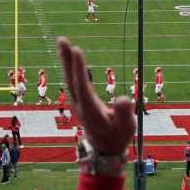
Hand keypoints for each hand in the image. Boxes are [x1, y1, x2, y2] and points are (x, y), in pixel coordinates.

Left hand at [57, 37, 134, 162]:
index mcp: (91, 111)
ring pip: (69, 78)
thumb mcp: (127, 128)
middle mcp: (80, 105)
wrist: (105, 149)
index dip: (79, 69)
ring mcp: (77, 102)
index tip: (77, 50)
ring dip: (66, 59)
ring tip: (62, 41)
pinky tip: (69, 54)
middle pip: (71, 79)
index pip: (82, 87)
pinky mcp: (79, 100)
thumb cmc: (118, 136)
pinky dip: (70, 65)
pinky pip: (72, 79)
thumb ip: (124, 114)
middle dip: (67, 59)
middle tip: (62, 40)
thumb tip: (123, 99)